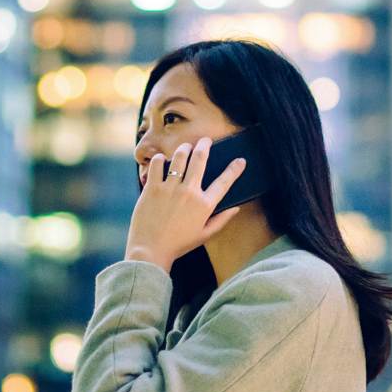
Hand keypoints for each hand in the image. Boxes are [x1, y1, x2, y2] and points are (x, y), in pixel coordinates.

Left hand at [124, 136, 246, 271]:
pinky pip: (157, 164)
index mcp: (204, 205)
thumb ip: (221, 220)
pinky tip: (162, 160)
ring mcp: (170, 189)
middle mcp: (189, 193)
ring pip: (180, 157)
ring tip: (185, 147)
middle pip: (200, 159)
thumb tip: (236, 208)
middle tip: (205, 141)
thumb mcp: (205, 235)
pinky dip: (160, 159)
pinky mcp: (152, 188)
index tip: (240, 160)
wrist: (151, 251)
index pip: (224, 182)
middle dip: (205, 145)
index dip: (234, 169)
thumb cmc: (178, 244)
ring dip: (184, 148)